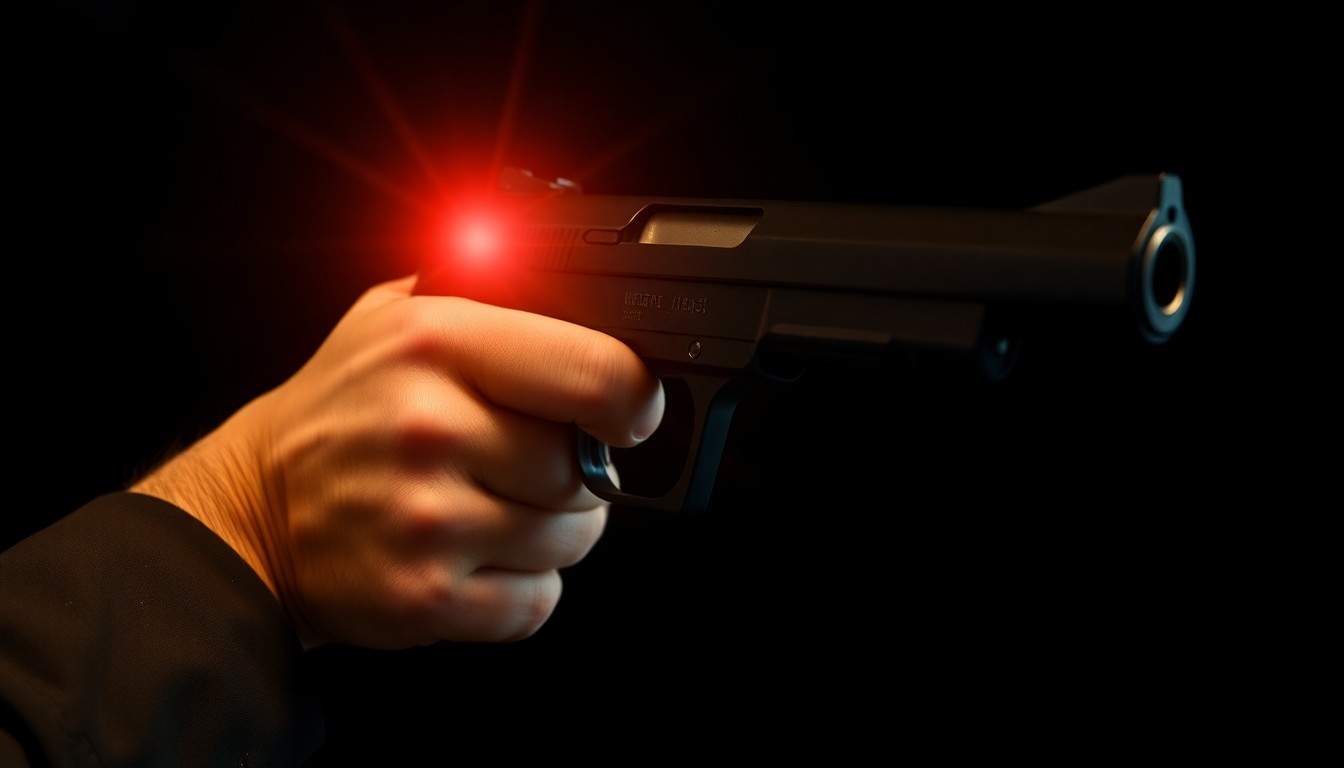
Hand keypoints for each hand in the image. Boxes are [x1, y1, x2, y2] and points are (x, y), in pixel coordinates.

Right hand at [132, 275, 664, 648]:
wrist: (252, 509)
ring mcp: (426, 520)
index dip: (632, 400)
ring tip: (497, 507)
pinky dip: (523, 587)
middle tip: (531, 463)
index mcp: (436, 341)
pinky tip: (479, 557)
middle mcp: (431, 428)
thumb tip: (578, 278)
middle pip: (589, 468)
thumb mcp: (394, 314)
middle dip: (579, 472)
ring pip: (572, 539)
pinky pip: (536, 601)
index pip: (598, 373)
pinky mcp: (422, 598)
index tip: (626, 413)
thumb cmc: (340, 409)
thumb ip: (484, 290)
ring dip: (554, 531)